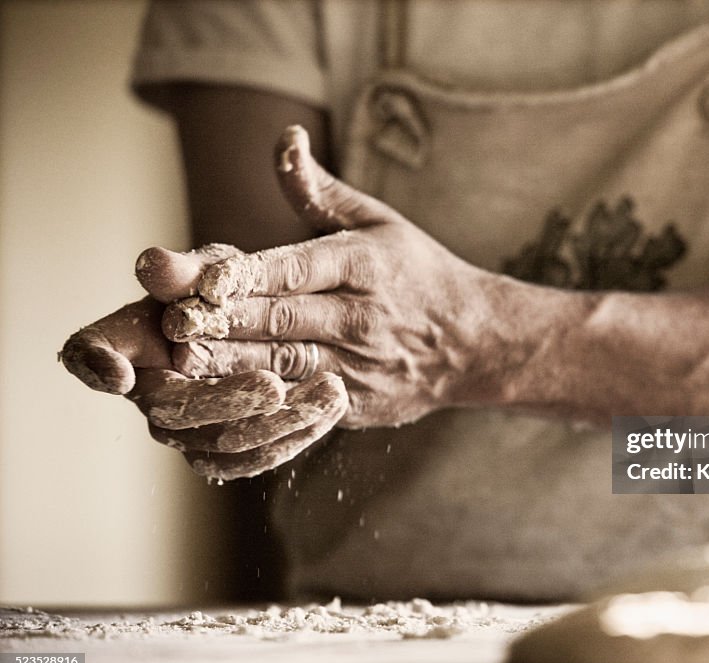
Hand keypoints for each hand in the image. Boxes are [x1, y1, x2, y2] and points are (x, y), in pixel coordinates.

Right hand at [60, 243, 347, 479]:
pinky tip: (329, 411)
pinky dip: (293, 438)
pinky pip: (251, 460)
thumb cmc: (233, 291)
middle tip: (273, 386)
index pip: (90, 350)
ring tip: (327, 392)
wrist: (277, 325)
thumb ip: (191, 269)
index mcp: (131, 337)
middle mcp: (149, 388)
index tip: (118, 372)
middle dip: (223, 399)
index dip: (96, 363)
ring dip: (275, 423)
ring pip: (219, 443)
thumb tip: (152, 263)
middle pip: (170, 408)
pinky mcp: (222, 451)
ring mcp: (183, 428)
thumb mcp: (220, 269)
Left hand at [163, 126, 495, 428]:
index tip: (181, 273)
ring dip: (226, 362)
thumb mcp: (379, 222)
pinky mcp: (355, 402)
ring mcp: (359, 364)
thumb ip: (319, 190)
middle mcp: (361, 315)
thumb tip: (284, 138)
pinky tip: (215, 400)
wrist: (474, 342)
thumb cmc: (416, 273)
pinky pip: (299, 404)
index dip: (235, 274)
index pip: (290, 267)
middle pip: (278, 317)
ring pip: (283, 363)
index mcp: (363, 263)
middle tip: (161, 317)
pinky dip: (258, 402)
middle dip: (217, 318)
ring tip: (174, 358)